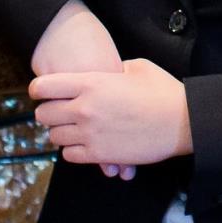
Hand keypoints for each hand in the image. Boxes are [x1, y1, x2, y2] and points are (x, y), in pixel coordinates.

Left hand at [29, 60, 193, 169]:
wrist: (183, 122)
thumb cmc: (163, 91)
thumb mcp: (137, 67)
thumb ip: (112, 68)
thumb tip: (104, 72)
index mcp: (91, 82)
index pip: (43, 86)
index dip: (38, 89)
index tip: (42, 92)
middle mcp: (85, 108)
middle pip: (43, 114)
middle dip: (49, 112)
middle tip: (60, 112)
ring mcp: (90, 133)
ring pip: (54, 137)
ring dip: (62, 132)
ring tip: (75, 129)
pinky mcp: (99, 154)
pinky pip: (69, 155)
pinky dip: (73, 150)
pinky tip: (85, 144)